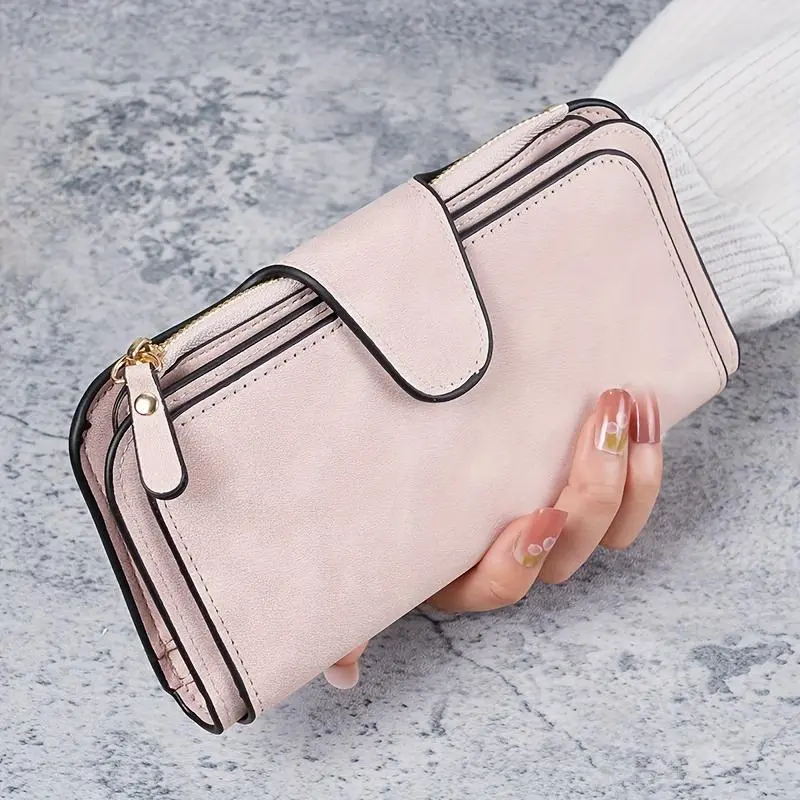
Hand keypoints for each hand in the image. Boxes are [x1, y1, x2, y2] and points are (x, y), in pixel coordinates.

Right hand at [323, 388, 661, 689]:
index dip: (523, 558)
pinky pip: (630, 499)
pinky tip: (646, 411)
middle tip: (602, 418)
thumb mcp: (364, 557)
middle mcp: (516, 559)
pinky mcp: (579, 492)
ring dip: (633, 470)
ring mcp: (554, 527)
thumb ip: (351, 613)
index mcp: (464, 577)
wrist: (414, 463)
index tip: (538, 516)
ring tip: (632, 406)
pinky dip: (643, 459)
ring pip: (611, 526)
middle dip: (595, 486)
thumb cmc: (386, 515)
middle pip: (571, 549)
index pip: (501, 585)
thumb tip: (340, 670)